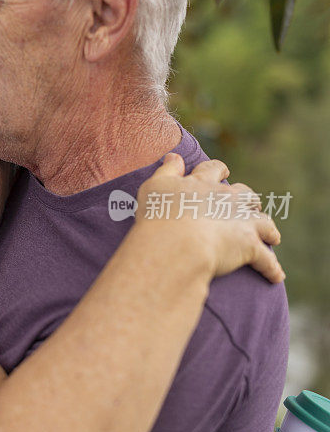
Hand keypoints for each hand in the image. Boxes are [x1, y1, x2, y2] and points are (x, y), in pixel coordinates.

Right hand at [136, 153, 283, 282]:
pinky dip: (272, 268)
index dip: (219, 169)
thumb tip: (174, 156)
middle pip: (245, 195)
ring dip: (268, 229)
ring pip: (264, 222)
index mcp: (203, 184)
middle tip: (249, 206)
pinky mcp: (250, 248)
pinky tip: (276, 276)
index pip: (214, 169)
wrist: (177, 244)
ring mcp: (242, 223)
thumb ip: (167, 170)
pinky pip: (267, 260)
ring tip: (272, 236)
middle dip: (248, 200)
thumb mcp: (155, 186)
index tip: (224, 170)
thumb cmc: (159, 216)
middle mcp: (227, 199)